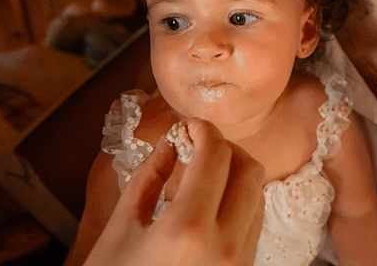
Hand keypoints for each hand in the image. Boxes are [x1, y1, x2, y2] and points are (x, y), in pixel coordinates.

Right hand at [84, 119, 264, 265]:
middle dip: (227, 149)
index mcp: (187, 230)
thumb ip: (147, 179)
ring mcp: (240, 262)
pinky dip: (239, 202)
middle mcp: (225, 245)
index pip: (216, 157)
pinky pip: (254, 223)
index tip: (190, 125)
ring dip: (236, 175)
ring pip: (257, 196)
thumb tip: (170, 143)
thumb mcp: (119, 230)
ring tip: (204, 174)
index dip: (204, 131)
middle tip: (199, 146)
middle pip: (250, 170)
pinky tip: (212, 202)